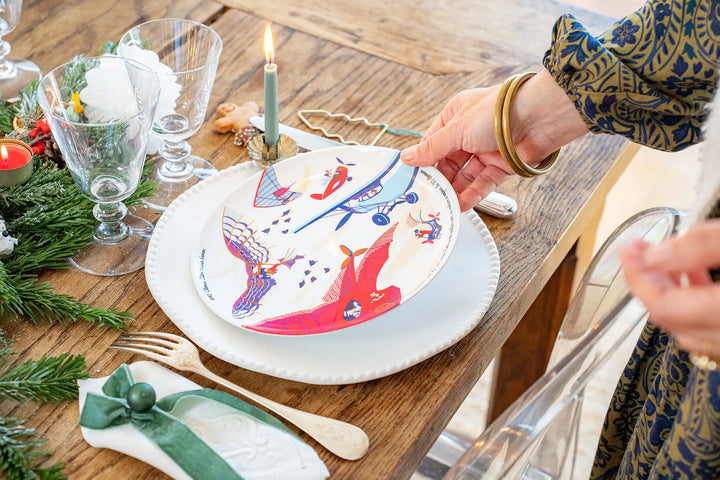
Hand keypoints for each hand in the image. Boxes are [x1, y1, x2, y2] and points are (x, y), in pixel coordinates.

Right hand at [400, 85, 511, 210]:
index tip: (412, 177)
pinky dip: (472, 194)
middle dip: (439, 179)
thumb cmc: (496, 112)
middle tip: (426, 196)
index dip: (423, 160)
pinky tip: (460, 205)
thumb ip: (431, 148)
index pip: (433, 142)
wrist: (537, 118)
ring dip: (454, 190)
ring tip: (442, 205)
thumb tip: (407, 157)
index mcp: (456, 116)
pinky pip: (482, 183)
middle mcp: (470, 133)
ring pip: (465, 175)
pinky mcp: (500, 165)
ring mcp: (486, 150)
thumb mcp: (455, 130)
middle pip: (448, 161)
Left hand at [620, 219, 719, 354]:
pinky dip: (692, 304)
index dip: (636, 275)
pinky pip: (707, 328)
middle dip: (648, 281)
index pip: (661, 304)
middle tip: (640, 251)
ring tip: (668, 259)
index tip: (627, 249)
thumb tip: (654, 255)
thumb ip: (700, 246)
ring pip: (686, 326)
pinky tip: (697, 276)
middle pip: (669, 317)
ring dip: (670, 293)